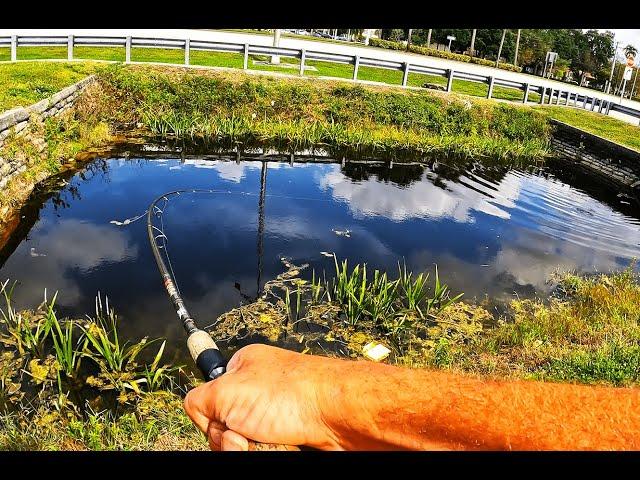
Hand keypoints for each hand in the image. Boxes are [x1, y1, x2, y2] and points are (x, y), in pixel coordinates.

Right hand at [183, 343, 343, 450]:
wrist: (339, 414)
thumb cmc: (290, 395)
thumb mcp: (227, 390)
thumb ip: (199, 399)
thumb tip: (198, 410)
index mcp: (242, 372)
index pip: (207, 407)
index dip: (215, 425)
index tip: (230, 424)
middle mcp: (258, 392)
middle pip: (227, 433)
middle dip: (237, 442)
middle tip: (252, 434)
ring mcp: (275, 416)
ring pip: (248, 447)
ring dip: (258, 450)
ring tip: (278, 439)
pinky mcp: (291, 437)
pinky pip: (270, 453)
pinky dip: (276, 454)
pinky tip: (290, 447)